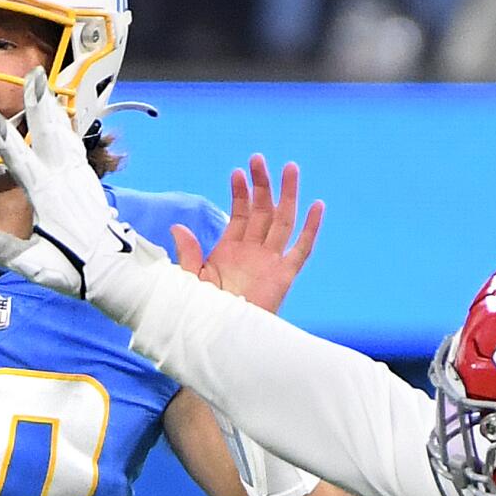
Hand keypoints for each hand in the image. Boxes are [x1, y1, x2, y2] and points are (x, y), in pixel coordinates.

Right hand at [0, 70, 167, 316]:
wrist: (116, 270)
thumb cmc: (73, 270)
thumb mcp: (36, 267)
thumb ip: (7, 251)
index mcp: (47, 197)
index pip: (21, 162)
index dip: (4, 140)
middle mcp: (64, 180)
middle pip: (48, 135)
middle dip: (39, 104)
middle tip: (34, 75)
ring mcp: (79, 178)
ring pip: (63, 135)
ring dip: (51, 109)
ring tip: (43, 84)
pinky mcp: (88, 181)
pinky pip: (75, 145)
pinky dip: (66, 126)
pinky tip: (61, 117)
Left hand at [170, 155, 323, 312]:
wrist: (219, 337)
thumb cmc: (203, 312)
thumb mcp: (189, 280)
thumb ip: (188, 253)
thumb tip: (177, 227)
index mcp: (230, 250)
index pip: (239, 213)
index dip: (240, 192)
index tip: (237, 172)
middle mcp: (253, 251)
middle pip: (262, 210)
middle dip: (262, 184)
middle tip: (259, 159)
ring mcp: (270, 261)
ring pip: (283, 221)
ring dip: (286, 195)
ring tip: (289, 168)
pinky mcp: (284, 275)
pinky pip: (301, 249)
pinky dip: (311, 228)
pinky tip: (317, 206)